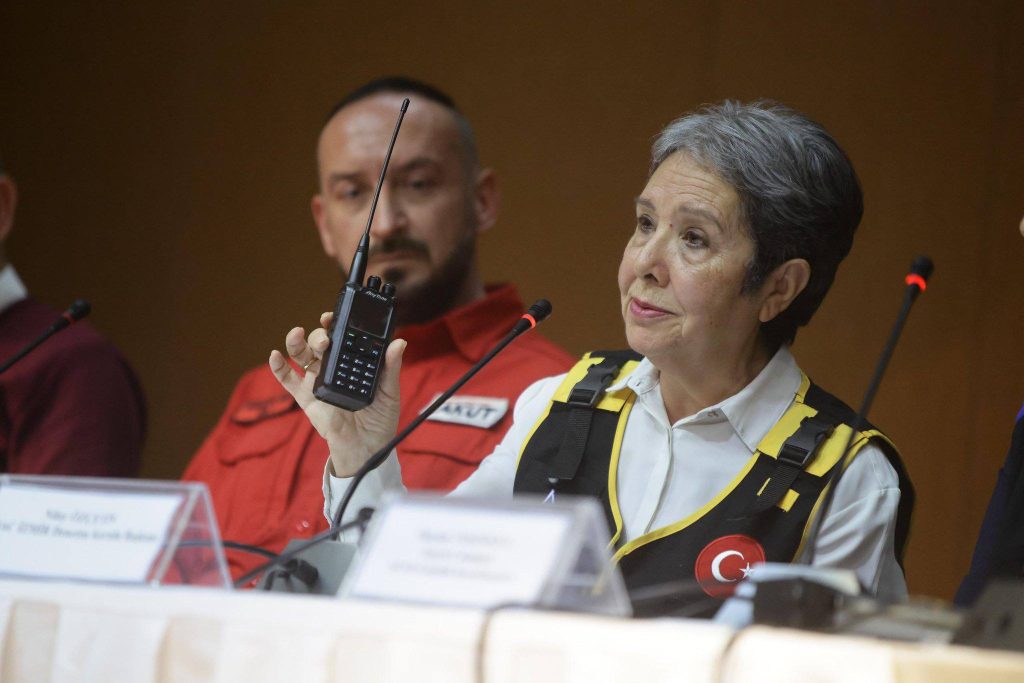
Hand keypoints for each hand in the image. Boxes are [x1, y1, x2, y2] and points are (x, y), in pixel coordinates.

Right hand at [269, 311, 406, 476]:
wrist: (367, 449)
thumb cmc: (380, 420)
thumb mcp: (389, 391)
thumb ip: (390, 367)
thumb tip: (399, 342)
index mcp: (351, 363)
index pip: (341, 337)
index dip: (335, 324)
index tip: (333, 316)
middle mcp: (332, 368)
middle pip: (319, 343)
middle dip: (319, 335)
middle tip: (325, 338)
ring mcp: (317, 381)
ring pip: (301, 356)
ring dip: (296, 342)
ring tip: (297, 334)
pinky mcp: (306, 398)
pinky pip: (288, 380)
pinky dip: (278, 367)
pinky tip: (275, 356)